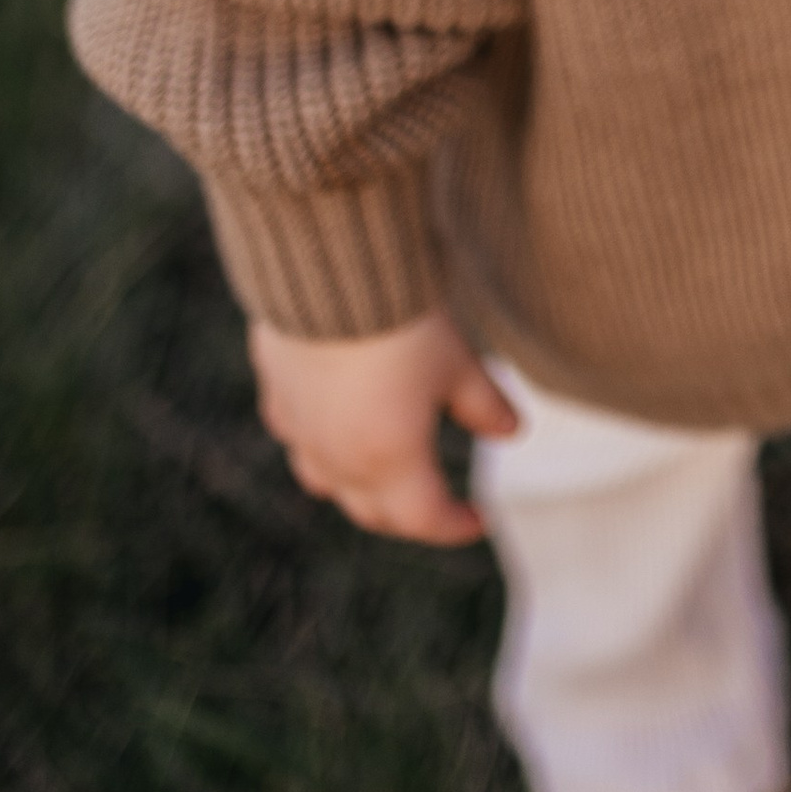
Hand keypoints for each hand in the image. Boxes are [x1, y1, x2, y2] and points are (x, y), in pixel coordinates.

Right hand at [249, 307, 521, 545]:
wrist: (328, 267)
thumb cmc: (403, 319)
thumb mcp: (457, 362)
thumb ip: (485, 404)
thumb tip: (512, 432)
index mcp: (390, 459)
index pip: (425, 517)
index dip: (456, 524)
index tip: (478, 518)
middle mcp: (339, 458)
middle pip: (373, 510)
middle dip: (409, 514)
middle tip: (437, 502)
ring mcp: (302, 430)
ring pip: (327, 482)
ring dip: (358, 485)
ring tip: (385, 469)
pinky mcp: (277, 395)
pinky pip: (298, 437)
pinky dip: (321, 441)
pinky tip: (335, 418)